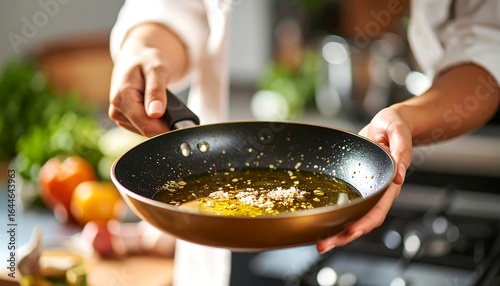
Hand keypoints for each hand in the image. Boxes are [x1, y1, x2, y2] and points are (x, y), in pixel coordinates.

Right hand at [108, 45, 170, 136]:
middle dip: (163, 122)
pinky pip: (143, 127)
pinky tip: (154, 106)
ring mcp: (119, 116)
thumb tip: (156, 113)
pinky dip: (153, 120)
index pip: (146, 126)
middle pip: (147, 130)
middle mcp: (116, 110)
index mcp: (122, 98)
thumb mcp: (156, 69)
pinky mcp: (124, 119)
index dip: (166, 128)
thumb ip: (156, 91)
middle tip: (171, 105)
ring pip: (146, 130)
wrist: (136, 57)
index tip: (181, 124)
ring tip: (161, 101)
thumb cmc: (146, 60)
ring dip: (158, 121)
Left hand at [316, 107, 412, 252]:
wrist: (389, 124)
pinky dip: (337, 217)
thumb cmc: (395, 126)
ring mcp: (368, 190)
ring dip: (338, 231)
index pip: (378, 208)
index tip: (352, 231)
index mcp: (389, 181)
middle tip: (324, 245)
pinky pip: (349, 205)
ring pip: (355, 217)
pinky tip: (324, 225)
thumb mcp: (398, 130)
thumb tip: (400, 176)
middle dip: (345, 235)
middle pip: (364, 220)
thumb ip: (402, 150)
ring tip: (321, 243)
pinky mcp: (358, 185)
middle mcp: (379, 190)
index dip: (365, 222)